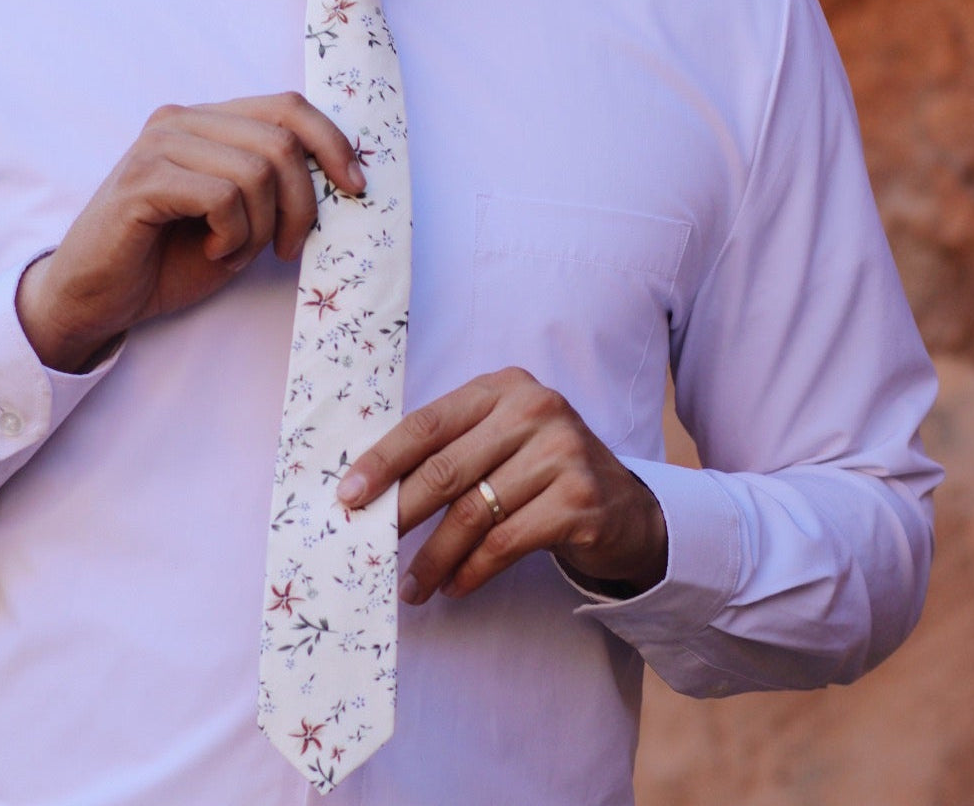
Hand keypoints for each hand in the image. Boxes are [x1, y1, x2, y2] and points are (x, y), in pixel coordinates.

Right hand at [17, 92, 363, 372]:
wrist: (98, 298)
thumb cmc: (171, 258)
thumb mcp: (242, 218)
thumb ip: (276, 188)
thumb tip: (343, 179)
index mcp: (209, 121)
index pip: (288, 106)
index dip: (333, 143)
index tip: (356, 188)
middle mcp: (182, 120)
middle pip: (282, 141)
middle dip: (300, 204)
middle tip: (284, 248)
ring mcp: (158, 145)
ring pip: (256, 171)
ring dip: (259, 228)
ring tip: (232, 252)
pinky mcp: (142, 180)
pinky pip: (222, 197)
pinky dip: (231, 236)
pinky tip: (211, 252)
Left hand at [336, 367, 668, 603]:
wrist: (625, 507)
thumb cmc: (541, 471)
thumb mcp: (501, 441)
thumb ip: (450, 450)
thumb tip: (371, 491)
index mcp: (503, 386)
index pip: (428, 422)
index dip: (382, 461)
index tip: (348, 496)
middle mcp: (535, 409)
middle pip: (446, 468)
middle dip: (400, 514)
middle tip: (368, 547)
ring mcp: (562, 452)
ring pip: (473, 512)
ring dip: (434, 557)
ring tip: (412, 585)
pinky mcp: (579, 500)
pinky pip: (506, 542)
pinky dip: (472, 570)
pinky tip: (455, 587)